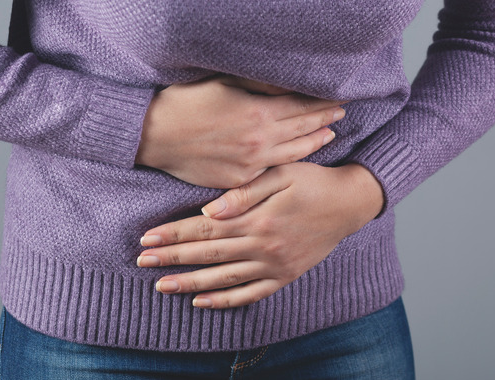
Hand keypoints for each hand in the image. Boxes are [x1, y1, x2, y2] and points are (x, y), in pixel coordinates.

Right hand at [136, 75, 347, 188]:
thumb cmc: (184, 102)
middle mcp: (259, 141)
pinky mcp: (239, 181)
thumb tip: (287, 84)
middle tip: (341, 113)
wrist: (154, 136)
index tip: (337, 97)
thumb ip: (259, 85)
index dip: (321, 102)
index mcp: (257, 113)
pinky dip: (289, 162)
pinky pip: (271, 172)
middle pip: (302, 129)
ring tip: (329, 134)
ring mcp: (251, 164)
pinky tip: (298, 157)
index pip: (301, 106)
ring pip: (293, 154)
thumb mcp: (223, 83)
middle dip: (324, 119)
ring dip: (314, 142)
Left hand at [136, 162, 384, 308]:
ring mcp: (273, 266)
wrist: (349, 204)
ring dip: (190, 284)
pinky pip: (250, 295)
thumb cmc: (312, 181)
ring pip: (223, 279)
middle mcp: (263, 247)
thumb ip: (244, 192)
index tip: (146, 239)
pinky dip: (224, 301)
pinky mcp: (284, 277)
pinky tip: (201, 303)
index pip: (205, 229)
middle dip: (172, 259)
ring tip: (162, 286)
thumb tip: (208, 211)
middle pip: (207, 255)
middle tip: (142, 263)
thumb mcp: (280, 174)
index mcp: (258, 219)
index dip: (173, 234)